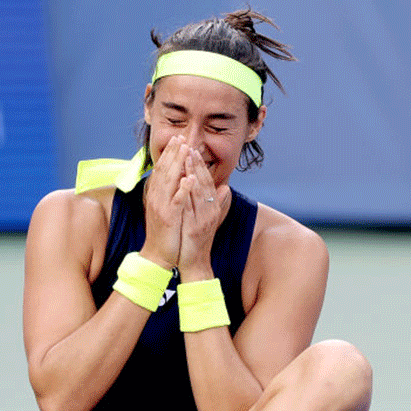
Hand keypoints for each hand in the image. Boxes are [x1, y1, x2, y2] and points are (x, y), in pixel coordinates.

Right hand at [139, 135, 185, 267]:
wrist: (159, 254)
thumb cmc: (166, 232)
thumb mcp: (169, 208)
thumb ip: (175, 192)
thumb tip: (182, 178)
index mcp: (157, 194)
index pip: (162, 169)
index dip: (169, 153)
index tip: (177, 139)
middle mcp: (156, 197)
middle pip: (164, 170)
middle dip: (173, 152)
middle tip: (180, 136)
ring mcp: (161, 206)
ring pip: (169, 180)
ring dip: (177, 163)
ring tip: (185, 148)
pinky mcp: (168, 217)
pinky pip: (176, 201)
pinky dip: (182, 189)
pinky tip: (188, 178)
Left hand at [175, 146, 230, 278]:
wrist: (195, 264)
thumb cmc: (199, 242)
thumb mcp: (208, 219)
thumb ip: (215, 203)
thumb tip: (225, 188)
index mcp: (211, 208)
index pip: (207, 182)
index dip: (200, 166)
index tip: (193, 150)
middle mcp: (210, 212)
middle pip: (204, 183)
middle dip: (196, 164)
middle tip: (189, 146)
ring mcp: (203, 220)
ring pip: (199, 192)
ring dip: (193, 173)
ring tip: (186, 157)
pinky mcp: (195, 228)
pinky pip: (191, 207)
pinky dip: (189, 194)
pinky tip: (185, 182)